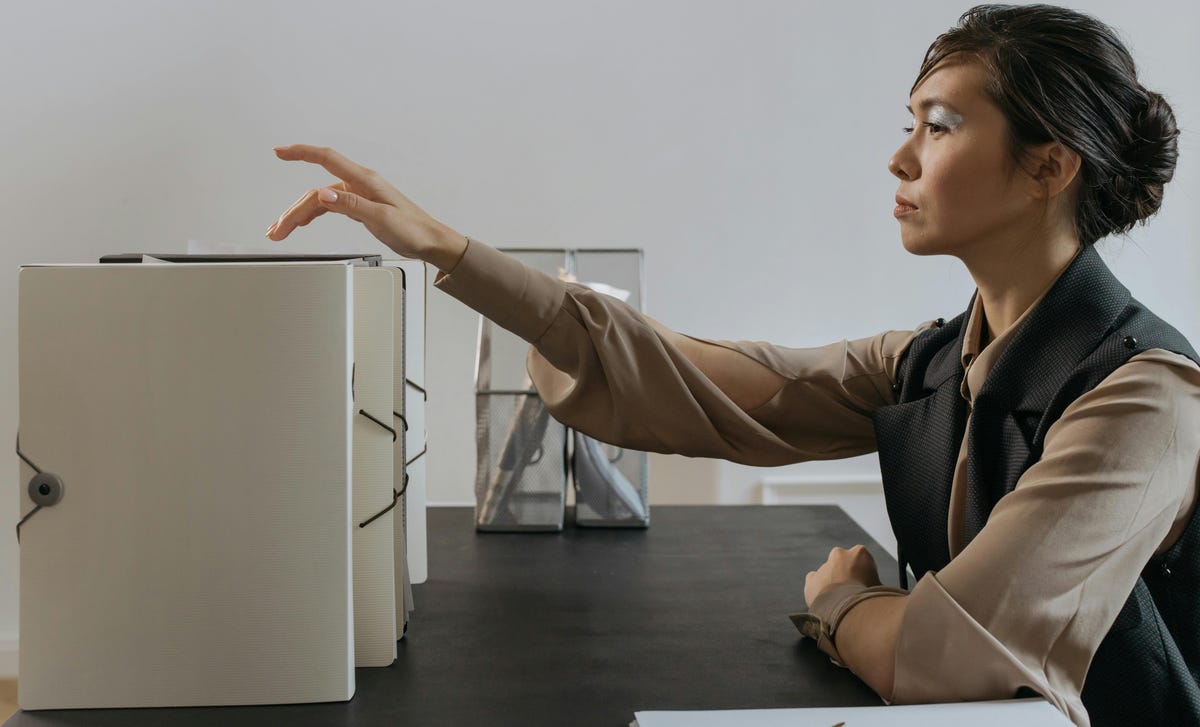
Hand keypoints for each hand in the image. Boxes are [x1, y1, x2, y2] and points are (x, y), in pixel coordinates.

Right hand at [266, 144, 462, 264]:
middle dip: (293, 209)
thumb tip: (323, 195)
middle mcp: (359, 184)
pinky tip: (302, 222)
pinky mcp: (360, 206)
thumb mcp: (381, 219)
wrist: (430, 241)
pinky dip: (313, 215)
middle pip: (316, 191)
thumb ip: (352, 205)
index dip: (301, 153)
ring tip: (281, 231)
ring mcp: (359, 195)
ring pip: (320, 201)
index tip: (280, 151)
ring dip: (299, 215)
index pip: (327, 159)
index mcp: (364, 180)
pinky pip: (329, 207)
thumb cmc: (413, 229)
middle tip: (276, 229)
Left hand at [804, 545, 881, 606]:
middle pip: (844, 565)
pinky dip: (819, 591)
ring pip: (829, 575)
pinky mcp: (812, 579)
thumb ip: (874, 583)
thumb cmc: (868, 599)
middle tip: (852, 594)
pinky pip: (815, 583)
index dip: (866, 576)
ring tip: (841, 604)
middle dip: (847, 576)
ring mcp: (824, 566)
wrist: (847, 609)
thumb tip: (878, 592)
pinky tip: (826, 603)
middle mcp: (839, 554)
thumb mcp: (880, 588)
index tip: (867, 588)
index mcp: (859, 553)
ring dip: (833, 586)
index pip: (863, 562)